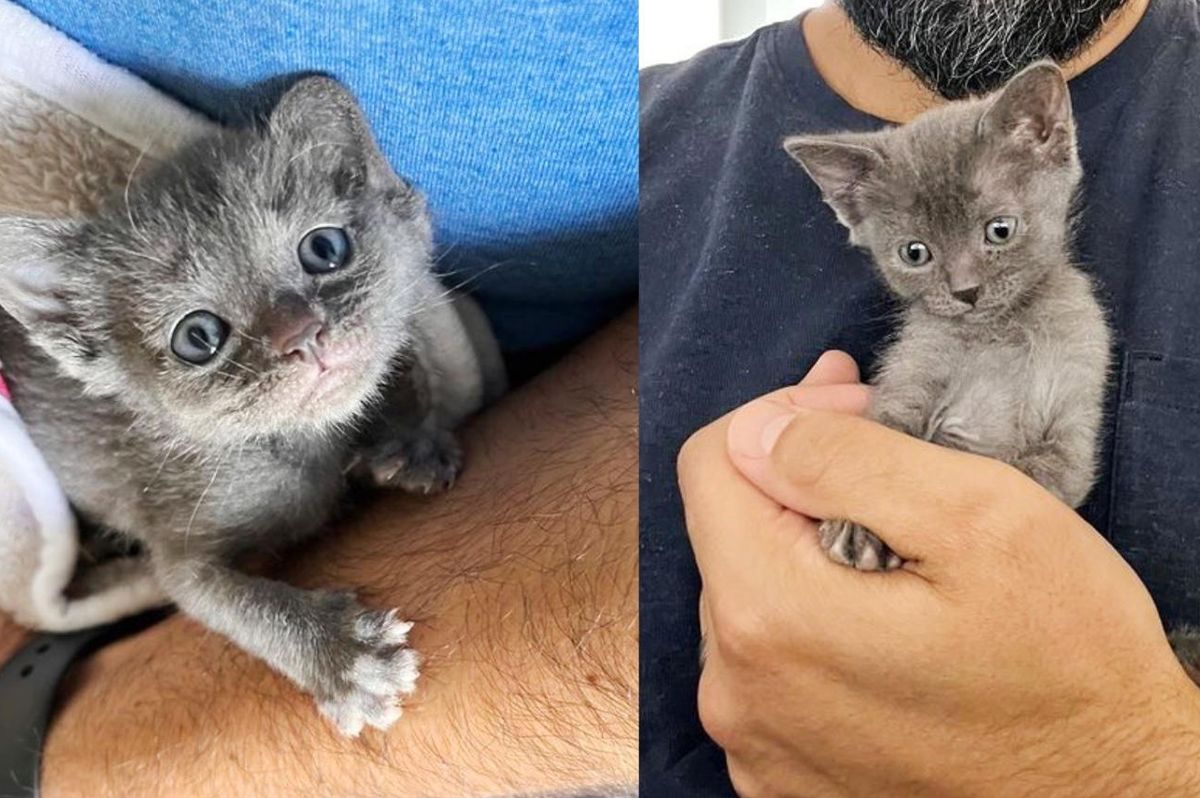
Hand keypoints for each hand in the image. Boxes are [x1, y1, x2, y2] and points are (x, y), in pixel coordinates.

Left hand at [678, 351, 1199, 796]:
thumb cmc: (1068, 668)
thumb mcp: (978, 519)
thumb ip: (845, 458)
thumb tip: (758, 433)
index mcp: (768, 616)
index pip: (712, 460)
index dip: (784, 416)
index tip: (857, 411)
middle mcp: (736, 689)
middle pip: (728, 528)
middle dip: (797, 479)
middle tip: (884, 455)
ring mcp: (754, 738)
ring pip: (747, 592)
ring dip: (807, 551)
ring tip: (896, 545)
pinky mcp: (781, 769)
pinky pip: (768, 662)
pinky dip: (814, 620)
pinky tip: (884, 616)